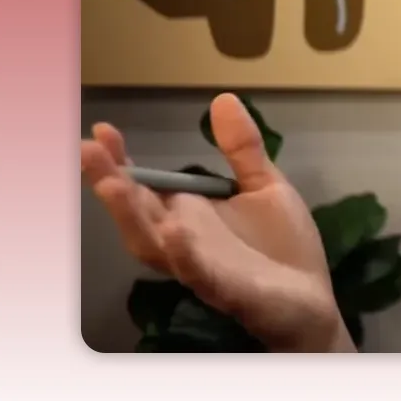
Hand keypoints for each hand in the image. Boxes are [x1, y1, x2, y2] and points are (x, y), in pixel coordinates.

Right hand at [81, 93, 354, 351]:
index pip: (145, 186)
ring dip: (132, 216)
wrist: (313, 301)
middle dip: (111, 182)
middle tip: (87, 149)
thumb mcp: (265, 186)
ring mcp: (201, 267)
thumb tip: (222, 99)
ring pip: (154, 245)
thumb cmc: (282, 247)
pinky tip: (176, 230)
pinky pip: (199, 273)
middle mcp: (183, 242)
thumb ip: (242, 149)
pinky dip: (185, 253)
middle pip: (137, 213)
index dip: (121, 161)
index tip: (103, 129)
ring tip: (112, 185)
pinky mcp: (227, 289)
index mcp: (189, 215)